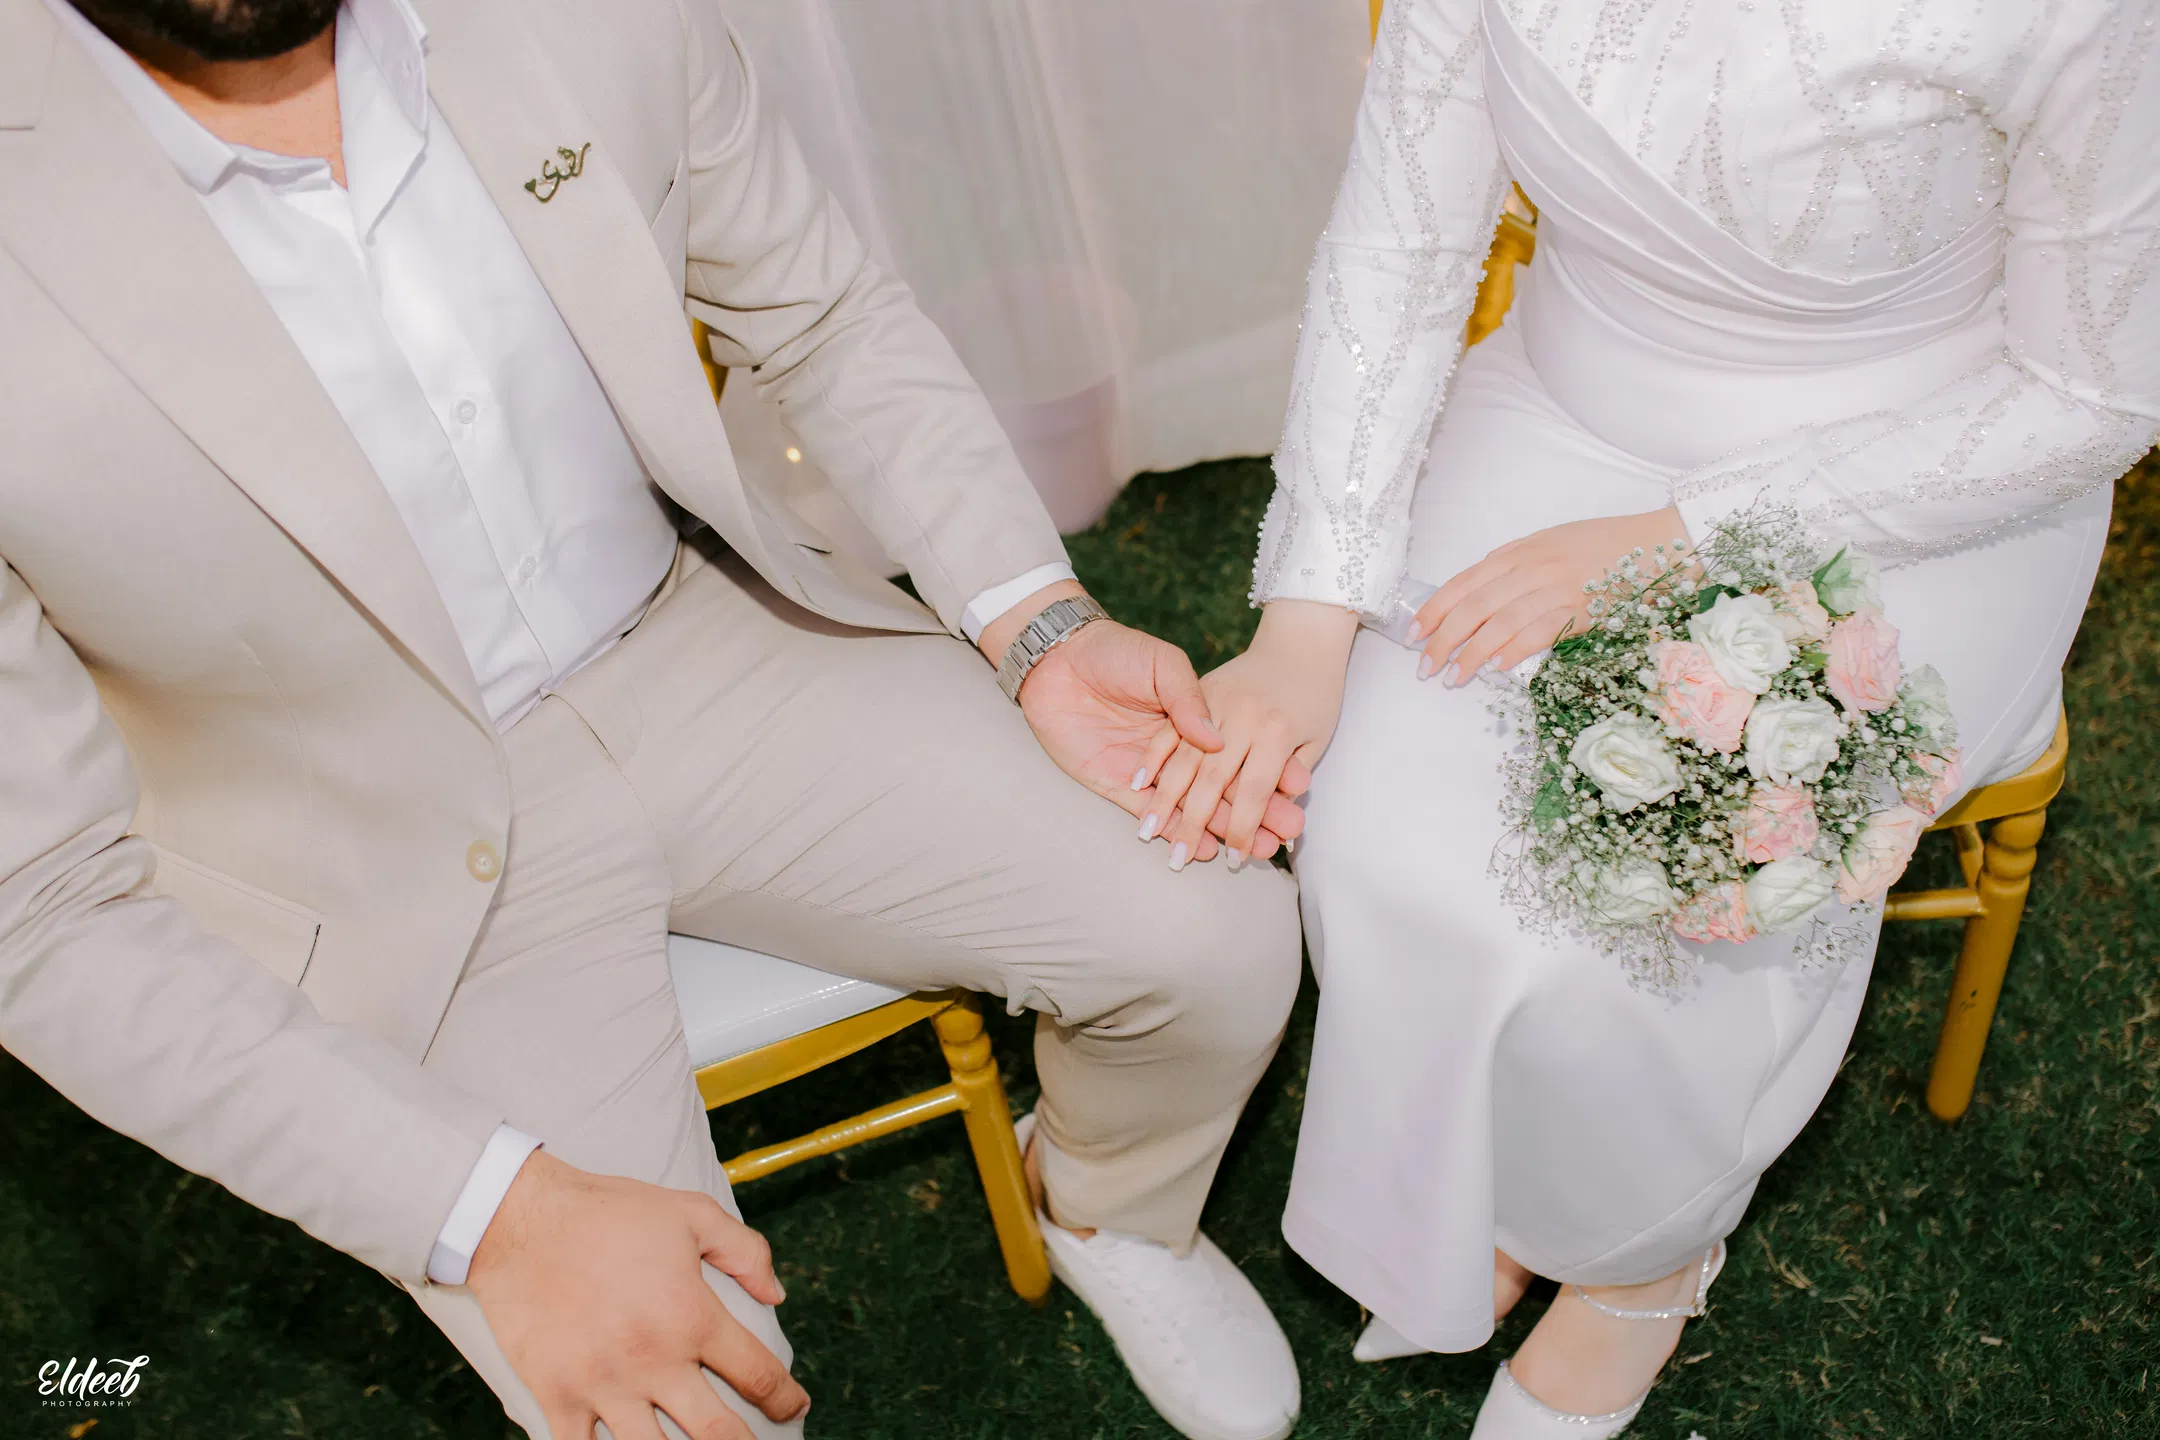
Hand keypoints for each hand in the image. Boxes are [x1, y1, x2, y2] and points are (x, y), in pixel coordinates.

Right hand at [467, 1151, 808, 1439]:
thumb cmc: (608, 1213)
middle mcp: (653, 1359)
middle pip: (717, 1434)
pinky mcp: (557, 1396)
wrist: (522, 1220)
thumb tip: (776, 1294)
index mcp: (691, 1316)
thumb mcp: (691, 1214)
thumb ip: (744, 1252)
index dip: (785, 1399)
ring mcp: (603, 1384)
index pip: (758, 1375)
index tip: (793, 1407)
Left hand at [986, 583, 1305, 856]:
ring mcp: (1150, 773)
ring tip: (1260, 851)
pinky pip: (1153, 816)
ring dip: (1227, 830)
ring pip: (1195, 809)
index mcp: (1194, 719)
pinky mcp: (1117, 786)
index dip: (1269, 771)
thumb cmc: (1114, 651)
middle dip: (1259, 811)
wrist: (1056, 658)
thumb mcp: (1162, 664)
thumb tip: (1217, 739)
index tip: (1298, 790)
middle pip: (1224, 788)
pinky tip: (1210, 851)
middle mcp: (1177, 751)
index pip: (1238, 753)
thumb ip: (1188, 699)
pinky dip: (1180, 834)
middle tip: (1290, 832)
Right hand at [1149, 601, 1357, 868]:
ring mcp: (1218, 700)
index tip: (1233, 860)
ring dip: (1163, 798)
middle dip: (1193, 825)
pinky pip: (1169, 726)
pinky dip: (1153, 756)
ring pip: (1184, 756)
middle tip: (1177, 862)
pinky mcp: (1199, 687)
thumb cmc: (1318, 694)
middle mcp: (1244, 717)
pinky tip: (1137, 783)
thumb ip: (1292, 772)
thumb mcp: (1318, 735)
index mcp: (1277, 732)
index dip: (1242, 829)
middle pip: (1212, 781)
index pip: (1254, 792)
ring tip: (1146, 833)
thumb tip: (1278, 818)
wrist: (1303, 636)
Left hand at [1410, 507, 1688, 682]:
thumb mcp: (1550, 543)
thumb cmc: (1604, 546)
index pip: (1463, 583)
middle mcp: (1531, 568)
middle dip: (1443, 637)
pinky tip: (1496, 667)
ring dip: (1471, 653)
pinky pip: (1538, 632)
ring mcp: (1556, 588)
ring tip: (1452, 676)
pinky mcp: (1582, 609)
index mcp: (1519, 552)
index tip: (1413, 633)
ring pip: (1499, 623)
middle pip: (1473, 606)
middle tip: (1424, 665)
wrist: (1659, 545)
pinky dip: (1513, 650)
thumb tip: (1479, 590)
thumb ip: (1514, 564)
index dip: (1434, 609)